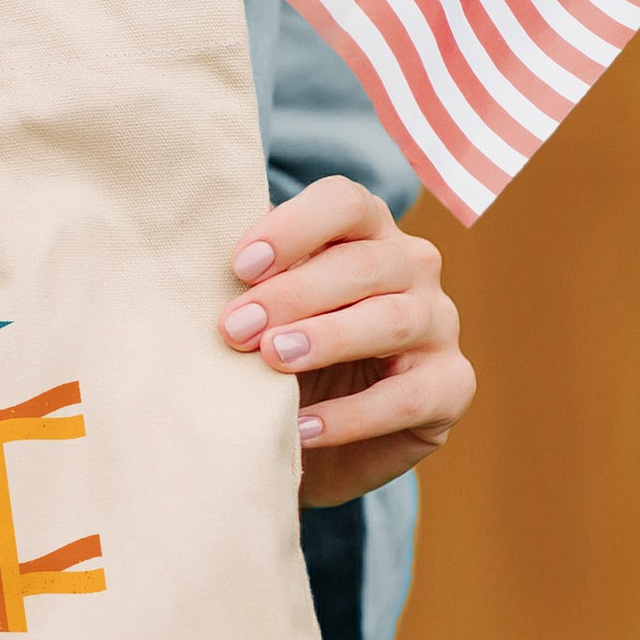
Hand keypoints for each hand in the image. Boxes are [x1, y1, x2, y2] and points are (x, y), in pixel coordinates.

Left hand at [219, 177, 475, 506]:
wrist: (311, 437)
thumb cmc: (277, 353)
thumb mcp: (260, 310)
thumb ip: (246, 279)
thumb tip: (189, 253)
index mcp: (365, 231)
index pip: (344, 203)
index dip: (293, 228)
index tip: (238, 266)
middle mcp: (412, 267)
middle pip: (365, 263)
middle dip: (294, 294)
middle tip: (235, 328)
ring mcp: (439, 324)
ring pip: (392, 319)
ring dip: (327, 339)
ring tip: (273, 360)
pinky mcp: (451, 386)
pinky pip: (409, 396)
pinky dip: (353, 414)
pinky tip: (302, 427)